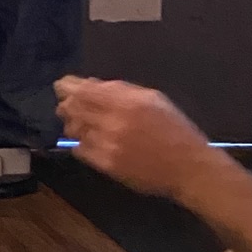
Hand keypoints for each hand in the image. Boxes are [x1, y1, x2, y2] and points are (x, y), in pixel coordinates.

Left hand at [55, 75, 211, 198]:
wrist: (188, 167)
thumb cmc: (174, 129)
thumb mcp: (153, 99)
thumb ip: (121, 90)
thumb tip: (91, 84)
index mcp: (127, 101)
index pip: (83, 90)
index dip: (67, 86)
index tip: (62, 86)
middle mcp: (114, 121)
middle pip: (72, 108)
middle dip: (66, 105)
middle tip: (68, 105)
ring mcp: (108, 144)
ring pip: (72, 129)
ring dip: (72, 123)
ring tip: (82, 123)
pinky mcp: (106, 164)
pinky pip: (79, 149)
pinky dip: (80, 142)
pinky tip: (90, 141)